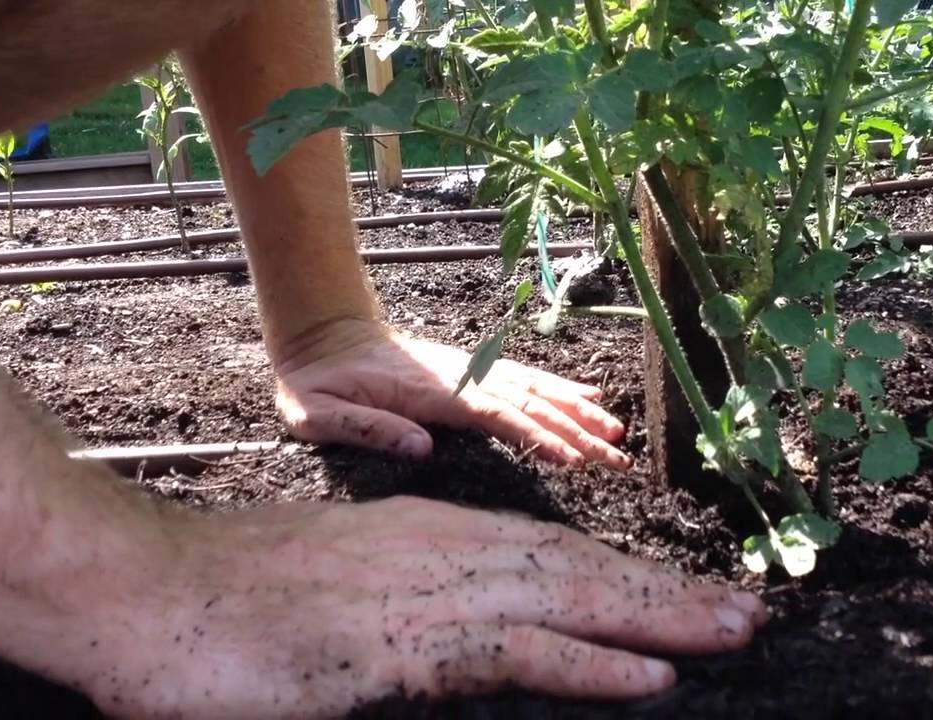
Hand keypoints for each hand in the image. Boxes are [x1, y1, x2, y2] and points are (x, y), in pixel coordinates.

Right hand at [81, 497, 766, 718]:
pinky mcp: (402, 642)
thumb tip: (454, 634)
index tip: (685, 593)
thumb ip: (406, 610)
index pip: (553, 555)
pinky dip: (590, 661)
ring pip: (571, 599)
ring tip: (734, 630)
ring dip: (659, 616)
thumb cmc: (232, 598)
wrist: (146, 590)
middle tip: (748, 610)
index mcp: (432, 540)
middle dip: (669, 592)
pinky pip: (518, 649)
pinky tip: (652, 674)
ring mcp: (428, 592)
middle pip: (581, 570)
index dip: (627, 576)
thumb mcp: (339, 594)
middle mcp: (446, 553)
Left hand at [274, 318, 631, 468]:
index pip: (496, 415)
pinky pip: (524, 378)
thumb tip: (421, 449)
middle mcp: (460, 377)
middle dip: (577, 431)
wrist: (320, 335)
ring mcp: (469, 370)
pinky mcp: (471, 371)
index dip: (537, 436)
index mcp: (430, 393)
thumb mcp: (317, 412)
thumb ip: (366, 428)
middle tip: (618, 459)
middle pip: (530, 402)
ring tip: (618, 434)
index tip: (573, 459)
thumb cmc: (314, 381)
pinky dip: (561, 389)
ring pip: (535, 389)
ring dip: (579, 411)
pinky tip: (590, 398)